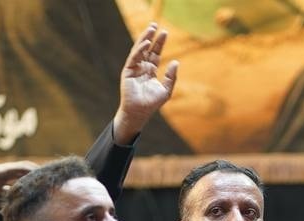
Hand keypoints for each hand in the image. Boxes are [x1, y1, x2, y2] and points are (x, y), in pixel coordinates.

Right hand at [113, 22, 179, 143]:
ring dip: (144, 38)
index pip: (155, 53)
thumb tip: (175, 61)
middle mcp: (141, 67)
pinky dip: (140, 49)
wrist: (139, 112)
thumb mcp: (166, 89)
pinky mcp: (128, 71)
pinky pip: (134, 57)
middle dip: (151, 36)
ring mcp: (134, 68)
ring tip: (151, 28)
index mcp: (150, 70)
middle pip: (147, 49)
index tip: (165, 32)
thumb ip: (171, 76)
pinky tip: (146, 42)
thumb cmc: (152, 103)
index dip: (159, 43)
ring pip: (139, 50)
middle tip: (155, 24)